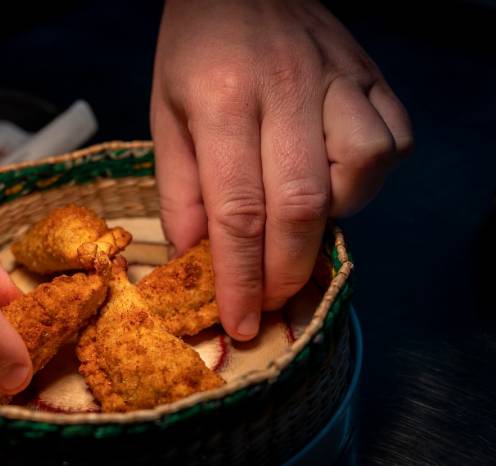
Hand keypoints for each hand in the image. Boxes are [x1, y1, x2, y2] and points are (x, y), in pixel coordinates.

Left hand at [151, 0, 411, 338]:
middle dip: (286, 270)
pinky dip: (372, 176)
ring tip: (302, 223)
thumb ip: (180, 187)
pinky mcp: (367, 74)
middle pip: (300, 204)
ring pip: (361, 168)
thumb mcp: (166, 114)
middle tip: (270, 300)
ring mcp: (335, 79)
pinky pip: (392, 137)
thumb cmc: (194, 51)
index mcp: (223, 102)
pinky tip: (339, 179)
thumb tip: (196, 255)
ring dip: (334, 217)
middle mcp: (287, 91)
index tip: (238, 321)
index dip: (239, 278)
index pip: (237, 211)